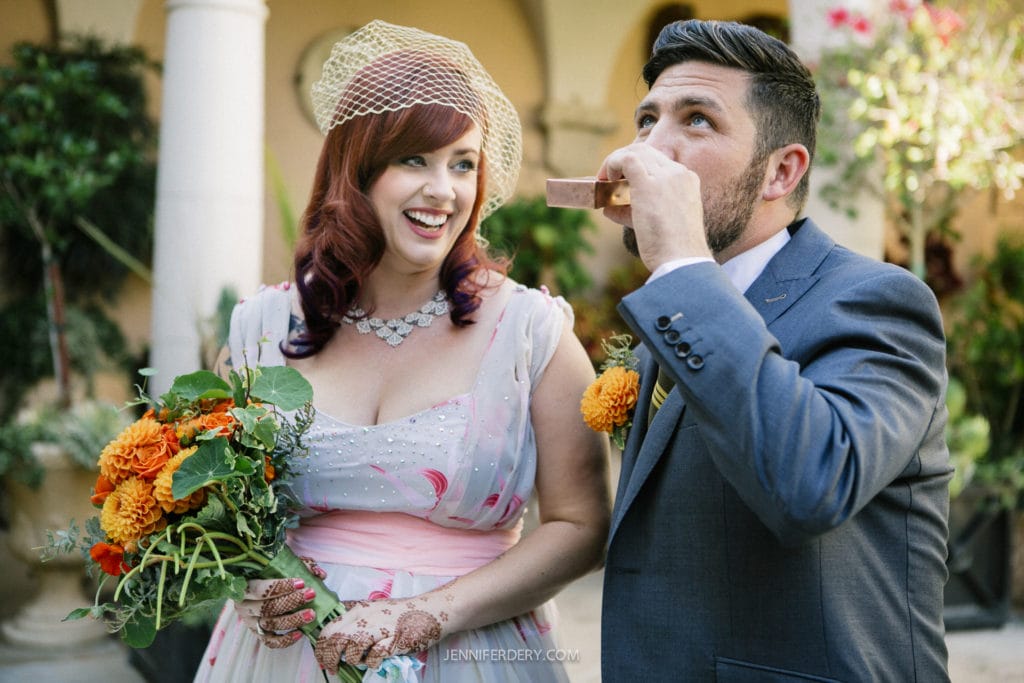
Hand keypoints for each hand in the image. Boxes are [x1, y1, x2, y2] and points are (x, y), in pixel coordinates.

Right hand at [236, 557, 327, 648]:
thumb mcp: (283, 564)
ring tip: (311, 614)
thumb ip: (301, 565)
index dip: (281, 587)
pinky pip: (269, 641)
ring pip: (270, 625)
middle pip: (267, 608)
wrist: (260, 587)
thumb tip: (320, 574)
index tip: (301, 583)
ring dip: (293, 620)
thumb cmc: (272, 573)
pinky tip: (300, 633)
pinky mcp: (257, 633)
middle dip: (291, 602)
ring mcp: (250, 621)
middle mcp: (244, 606)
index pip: (261, 589)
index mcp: (245, 587)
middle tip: (311, 595)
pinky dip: (285, 640)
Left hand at [313, 591, 453, 671]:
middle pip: (336, 639)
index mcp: (359, 610)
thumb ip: (357, 621)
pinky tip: (376, 660)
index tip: (322, 658)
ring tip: (359, 662)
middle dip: (330, 657)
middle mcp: (366, 617)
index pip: (330, 628)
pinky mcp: (394, 641)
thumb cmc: (402, 613)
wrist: (431, 610)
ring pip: (352, 648)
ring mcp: (380, 628)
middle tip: (333, 668)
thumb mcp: (375, 611)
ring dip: (352, 660)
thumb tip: (337, 639)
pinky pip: (374, 656)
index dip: (322, 646)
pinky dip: (371, 663)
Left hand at [598, 143, 709, 270]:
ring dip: (615, 162)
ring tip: (603, 179)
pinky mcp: (648, 184)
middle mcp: (679, 174)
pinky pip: (626, 160)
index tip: (621, 180)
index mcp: (688, 181)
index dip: (637, 165)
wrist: (682, 261)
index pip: (658, 161)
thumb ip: (634, 211)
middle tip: (607, 178)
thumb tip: (608, 208)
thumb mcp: (658, 224)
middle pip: (646, 151)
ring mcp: (665, 177)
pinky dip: (611, 164)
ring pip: (636, 151)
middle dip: (623, 159)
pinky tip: (604, 180)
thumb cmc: (672, 251)